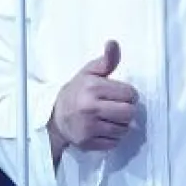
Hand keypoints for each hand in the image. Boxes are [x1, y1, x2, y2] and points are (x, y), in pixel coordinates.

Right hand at [49, 41, 138, 157]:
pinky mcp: (87, 143)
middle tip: (117, 107)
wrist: (54, 115)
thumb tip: (113, 43)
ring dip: (121, 124)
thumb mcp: (90, 72)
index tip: (120, 95)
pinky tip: (103, 128)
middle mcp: (90, 108)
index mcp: (93, 88)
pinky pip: (114, 143)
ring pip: (123, 129)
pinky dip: (113, 137)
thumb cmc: (77, 91)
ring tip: (109, 118)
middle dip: (127, 110)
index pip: (130, 94)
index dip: (129, 94)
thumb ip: (106, 60)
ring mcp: (88, 127)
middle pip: (129, 113)